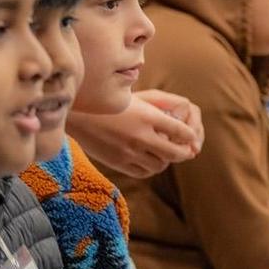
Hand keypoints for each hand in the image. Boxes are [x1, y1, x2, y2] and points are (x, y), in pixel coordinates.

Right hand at [68, 91, 202, 178]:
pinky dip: (150, 168)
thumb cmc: (109, 100)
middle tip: (186, 150)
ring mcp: (129, 151)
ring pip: (159, 165)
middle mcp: (141, 136)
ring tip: (165, 154)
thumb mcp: (135, 96)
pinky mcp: (117, 162)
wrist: (77, 112)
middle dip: (184, 152)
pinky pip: (142, 172)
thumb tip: (183, 109)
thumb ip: (159, 103)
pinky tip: (149, 160)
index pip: (180, 131)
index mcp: (147, 116)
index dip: (190, 136)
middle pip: (174, 153)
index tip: (191, 137)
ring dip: (166, 160)